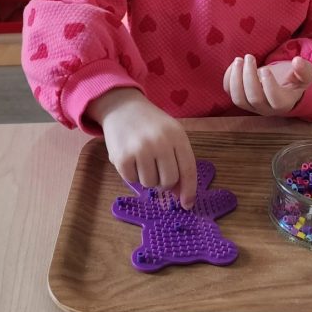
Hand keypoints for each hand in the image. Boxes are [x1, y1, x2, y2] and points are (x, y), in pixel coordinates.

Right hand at [89, 88, 197, 207]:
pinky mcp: (122, 157)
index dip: (189, 190)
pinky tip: (130, 158)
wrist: (122, 107)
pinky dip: (132, 174)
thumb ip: (178, 161)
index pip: (188, 169)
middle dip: (164, 182)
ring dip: (147, 177)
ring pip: (150, 183)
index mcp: (177, 135)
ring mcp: (140, 150)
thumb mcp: (170, 135)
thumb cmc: (151, 124)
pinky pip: (132, 180)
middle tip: (157, 170)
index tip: (187, 204)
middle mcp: (160, 142)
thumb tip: (180, 194)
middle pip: (169, 180)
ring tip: (142, 160)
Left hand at [223, 54, 311, 116]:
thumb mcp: (305, 75)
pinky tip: (235, 64)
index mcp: (283, 103)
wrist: (281, 86)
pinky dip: (228, 78)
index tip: (265, 69)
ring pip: (238, 99)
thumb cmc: (294, 80)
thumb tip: (298, 61)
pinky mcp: (240, 98)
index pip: (275, 100)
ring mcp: (250, 106)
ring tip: (238, 60)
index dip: (269, 85)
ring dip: (235, 78)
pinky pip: (229, 92)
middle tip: (249, 57)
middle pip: (254, 98)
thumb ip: (304, 70)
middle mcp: (265, 108)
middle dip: (249, 76)